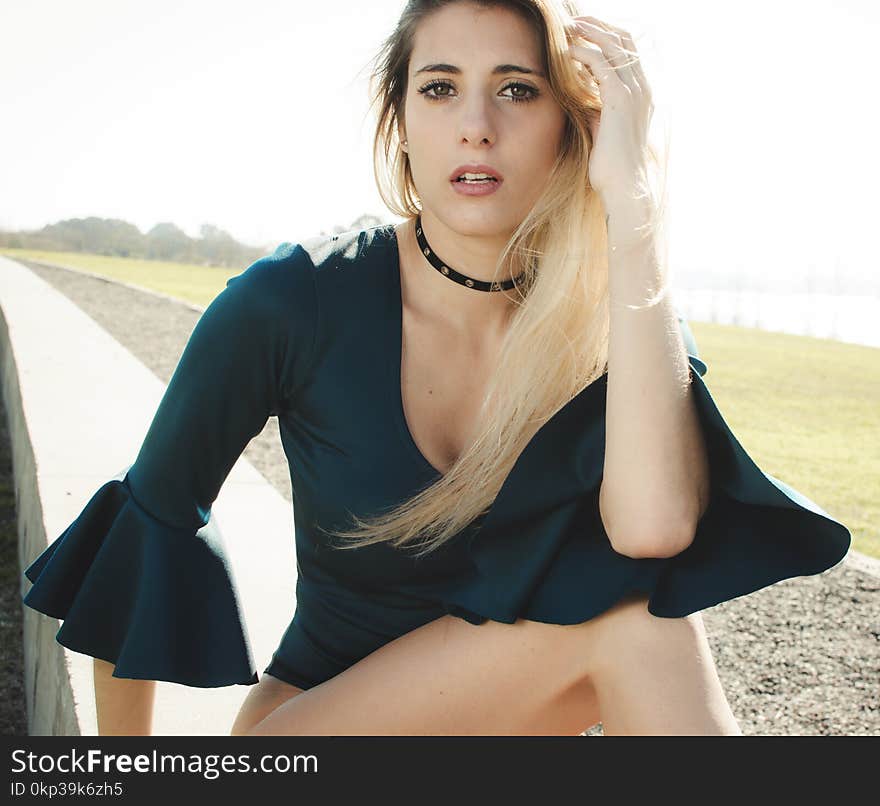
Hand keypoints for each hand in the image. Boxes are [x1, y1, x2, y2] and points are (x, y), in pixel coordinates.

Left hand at [566, 15, 653, 212]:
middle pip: (624, 40)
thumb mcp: (602, 131)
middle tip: (574, 20)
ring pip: (614, 46)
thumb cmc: (611, 167)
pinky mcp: (620, 100)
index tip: (583, 32)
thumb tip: (580, 100)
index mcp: (641, 94)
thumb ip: (595, 111)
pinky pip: (601, 64)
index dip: (607, 37)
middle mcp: (642, 88)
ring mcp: (634, 92)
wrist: (624, 187)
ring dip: (590, 32)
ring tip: (568, 27)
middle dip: (599, 26)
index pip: (628, 52)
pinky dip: (585, 53)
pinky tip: (568, 52)